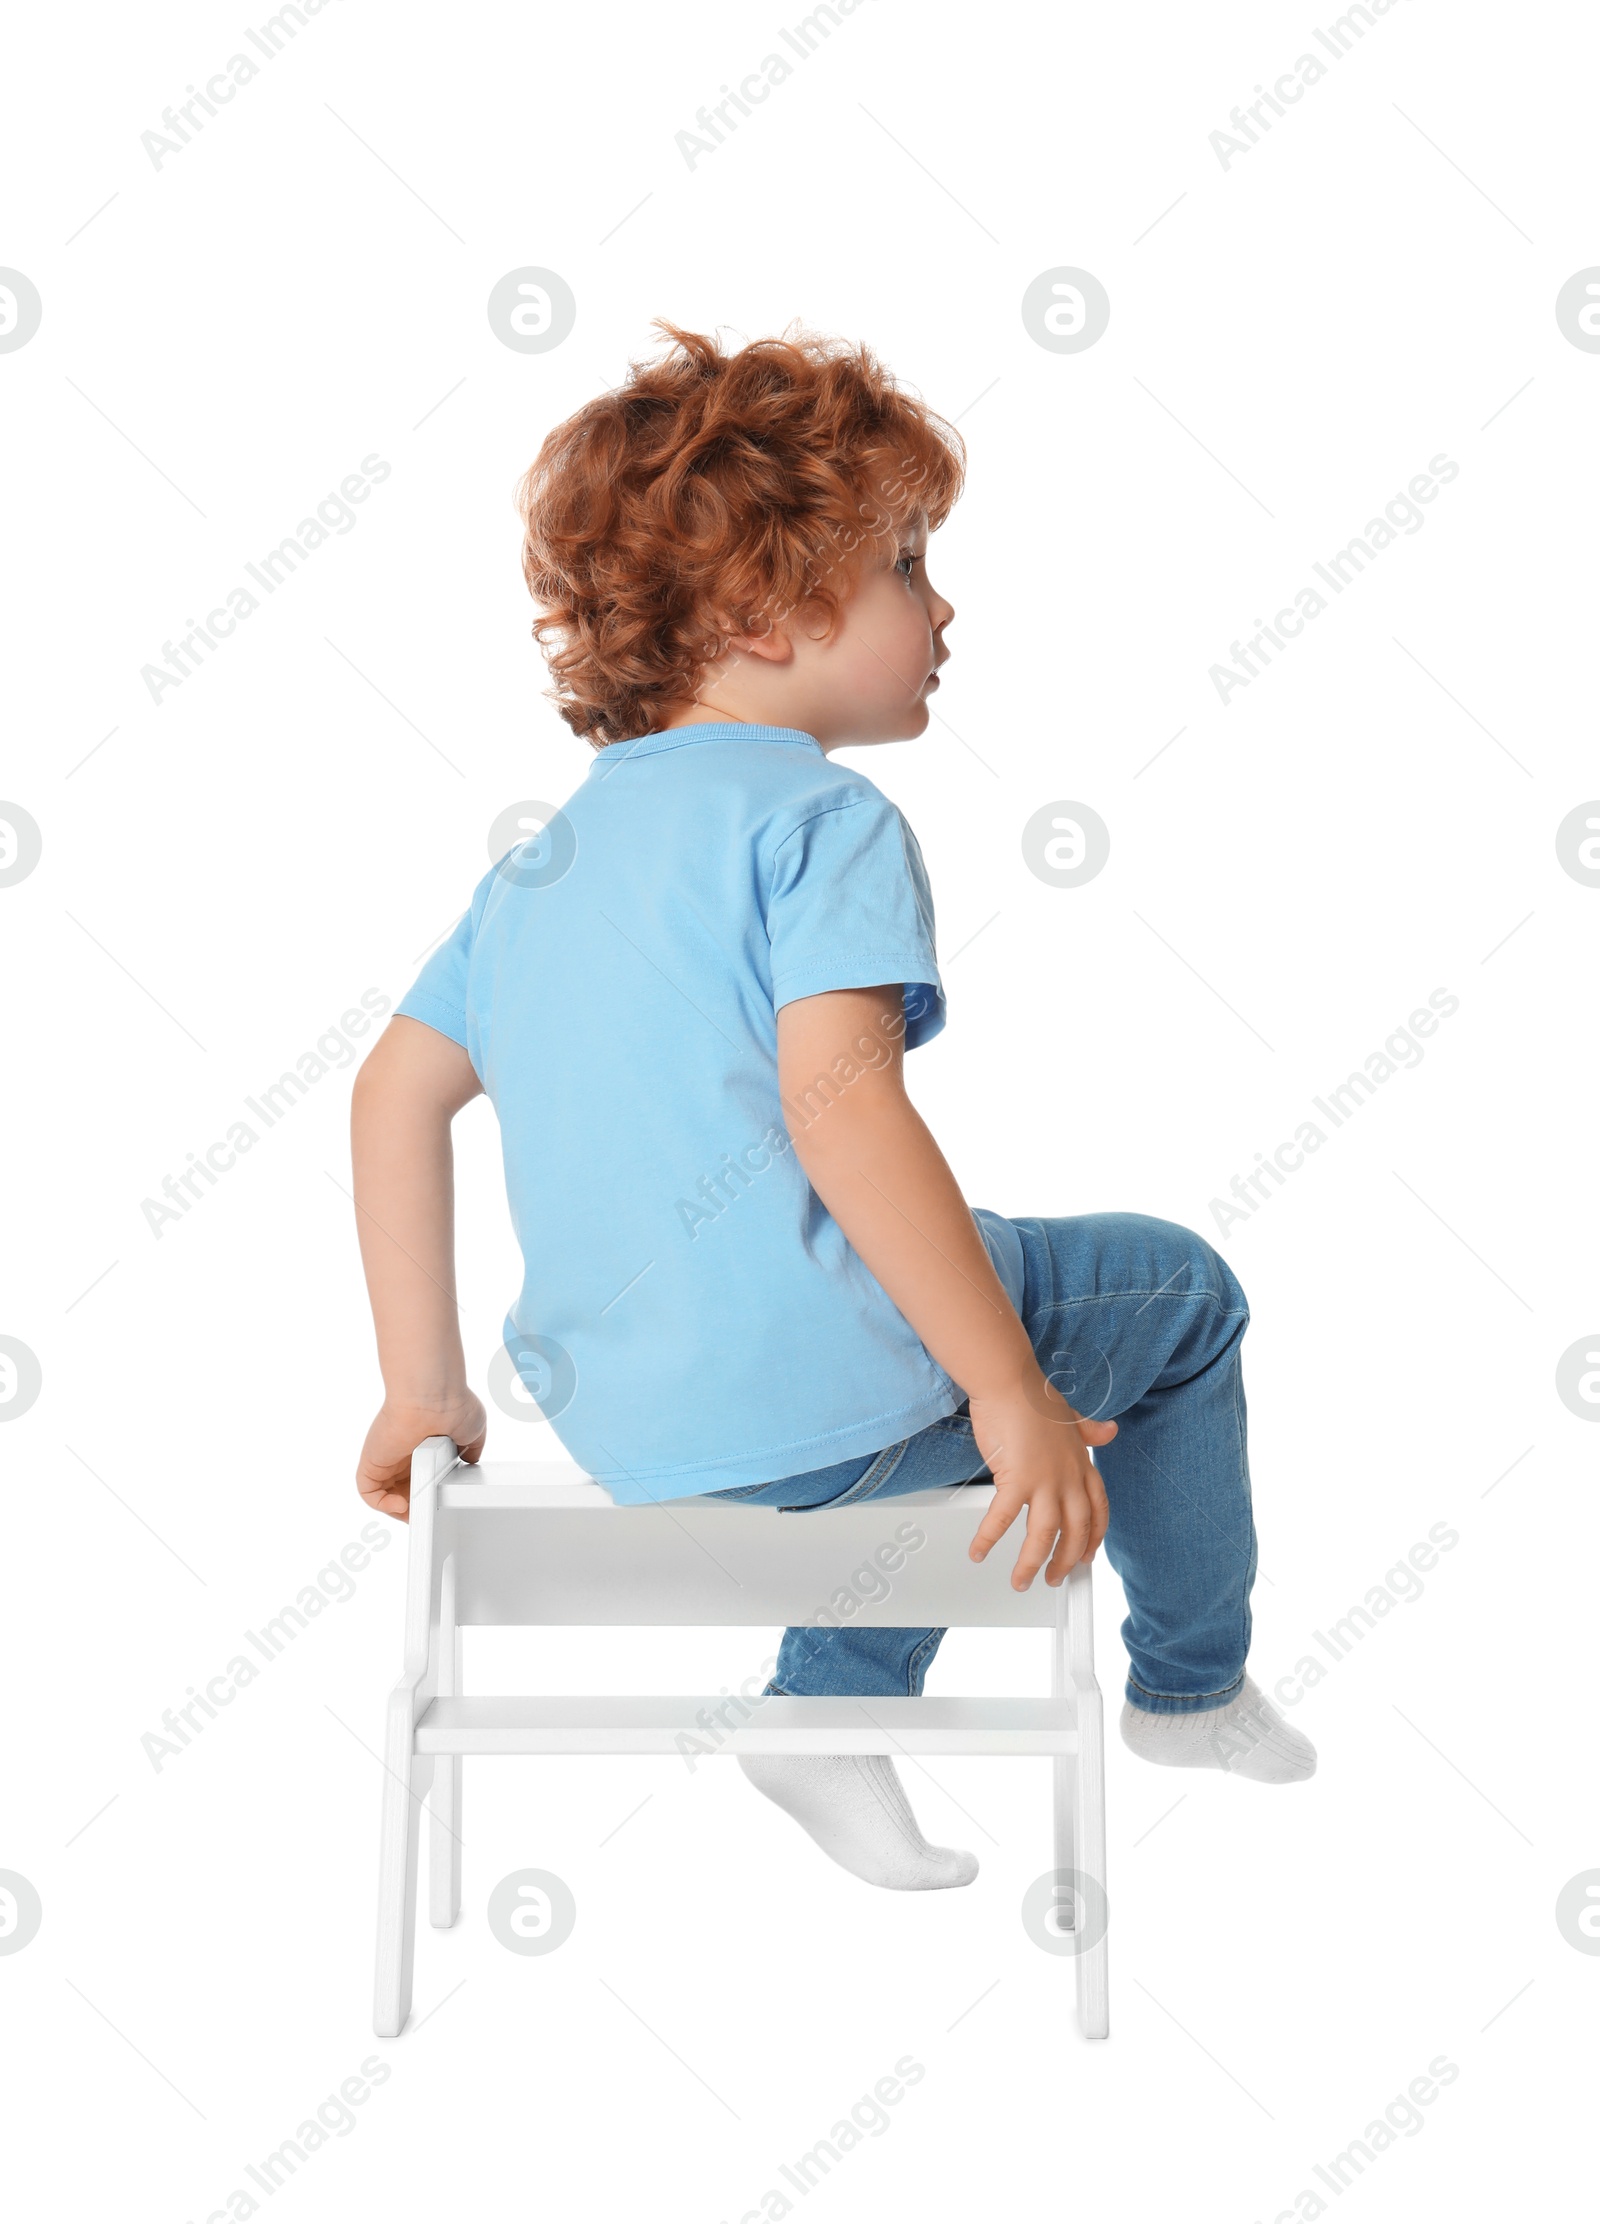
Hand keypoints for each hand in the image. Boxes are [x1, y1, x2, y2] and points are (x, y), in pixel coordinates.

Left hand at [356, 1391, 486, 1521]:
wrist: (434, 1395)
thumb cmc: (452, 1405)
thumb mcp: (473, 1432)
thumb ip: (471, 1450)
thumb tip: (471, 1460)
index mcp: (425, 1448)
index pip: (420, 1480)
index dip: (427, 1497)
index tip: (437, 1504)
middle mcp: (403, 1453)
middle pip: (402, 1492)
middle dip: (415, 1508)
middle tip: (428, 1513)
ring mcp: (386, 1458)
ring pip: (385, 1495)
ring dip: (400, 1510)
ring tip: (416, 1511)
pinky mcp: (372, 1462)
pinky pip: (368, 1492)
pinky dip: (381, 1504)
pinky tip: (400, 1505)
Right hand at [965, 1373, 1116, 1589]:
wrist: (1009, 1381)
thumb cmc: (1032, 1396)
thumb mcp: (1070, 1415)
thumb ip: (1090, 1429)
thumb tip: (1110, 1431)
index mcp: (1082, 1464)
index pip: (1098, 1511)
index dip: (1094, 1538)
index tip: (1087, 1556)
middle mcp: (1068, 1477)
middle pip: (1075, 1531)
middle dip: (1065, 1561)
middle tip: (1054, 1578)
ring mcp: (1044, 1480)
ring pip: (1043, 1535)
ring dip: (1032, 1564)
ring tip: (1022, 1580)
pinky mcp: (1016, 1479)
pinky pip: (1001, 1519)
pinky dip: (988, 1539)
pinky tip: (979, 1552)